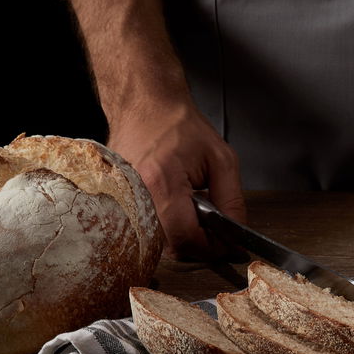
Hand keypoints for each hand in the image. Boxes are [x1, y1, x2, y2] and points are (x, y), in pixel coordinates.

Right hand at [67, 0, 245, 260]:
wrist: (145, 105)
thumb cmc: (181, 126)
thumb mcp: (221, 160)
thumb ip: (232, 200)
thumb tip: (236, 236)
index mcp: (162, 182)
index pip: (186, 237)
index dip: (210, 248)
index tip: (225, 244)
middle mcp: (136, 195)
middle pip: (169, 246)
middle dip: (196, 244)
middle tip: (212, 228)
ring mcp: (122, 199)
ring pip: (156, 241)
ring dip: (180, 236)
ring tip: (192, 210)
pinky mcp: (117, 201)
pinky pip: (144, 228)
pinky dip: (165, 226)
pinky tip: (175, 206)